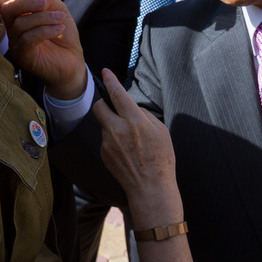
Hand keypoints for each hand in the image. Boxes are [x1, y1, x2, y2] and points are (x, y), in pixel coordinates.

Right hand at [0, 0, 86, 98]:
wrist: (73, 61)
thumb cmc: (63, 34)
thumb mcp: (57, 9)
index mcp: (17, 15)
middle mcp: (11, 29)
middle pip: (7, 9)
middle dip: (25, 2)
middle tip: (44, 4)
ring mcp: (15, 43)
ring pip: (21, 24)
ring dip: (44, 18)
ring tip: (60, 19)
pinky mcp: (22, 56)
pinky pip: (28, 38)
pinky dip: (45, 30)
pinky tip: (58, 29)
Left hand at [93, 70, 181, 222]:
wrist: (150, 189)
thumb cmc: (161, 159)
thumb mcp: (161, 131)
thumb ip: (144, 116)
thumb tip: (133, 110)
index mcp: (134, 121)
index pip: (118, 94)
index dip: (111, 80)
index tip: (106, 72)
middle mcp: (117, 129)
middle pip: (99, 107)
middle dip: (104, 103)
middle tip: (114, 107)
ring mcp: (108, 143)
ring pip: (105, 125)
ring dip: (113, 126)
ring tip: (131, 141)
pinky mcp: (104, 154)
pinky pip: (107, 140)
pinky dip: (114, 141)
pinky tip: (127, 152)